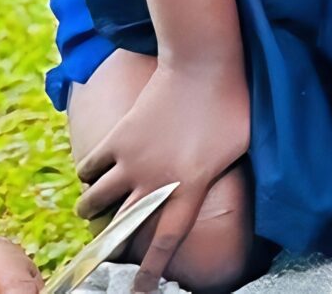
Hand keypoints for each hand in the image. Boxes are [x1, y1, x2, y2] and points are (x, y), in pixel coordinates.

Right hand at [74, 58, 249, 293]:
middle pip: (121, 230)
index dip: (151, 272)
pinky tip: (91, 176)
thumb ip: (229, 174)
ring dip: (91, 211)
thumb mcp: (243, 147)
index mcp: (189, 188)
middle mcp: (154, 182)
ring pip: (95, 201)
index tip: (138, 291)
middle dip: (110, 248)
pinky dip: (87, 175)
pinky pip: (90, 167)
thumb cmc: (234, 103)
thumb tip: (240, 189)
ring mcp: (132, 160)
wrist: (203, 62)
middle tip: (105, 256)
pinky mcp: (118, 137)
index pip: (166, 242)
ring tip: (93, 213)